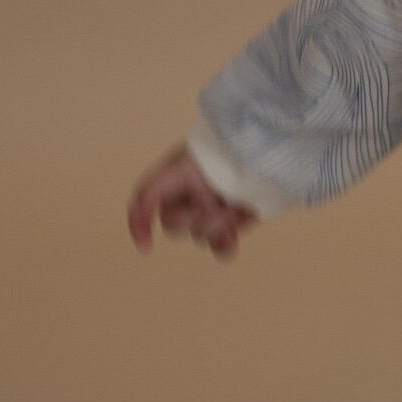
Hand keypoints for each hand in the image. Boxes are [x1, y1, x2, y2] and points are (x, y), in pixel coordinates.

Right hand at [127, 142, 257, 258]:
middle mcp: (191, 194)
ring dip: (214, 226)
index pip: (146, 201)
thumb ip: (150, 191)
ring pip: (199, 236)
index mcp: (175, 175)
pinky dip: (224, 247)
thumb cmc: (222, 152)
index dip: (139, 223)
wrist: (266, 155)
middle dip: (192, 218)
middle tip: (213, 204)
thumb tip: (135, 215)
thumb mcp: (178, 166)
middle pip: (175, 225)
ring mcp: (213, 210)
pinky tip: (231, 241)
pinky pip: (220, 248)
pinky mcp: (234, 223)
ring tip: (232, 209)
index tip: (146, 246)